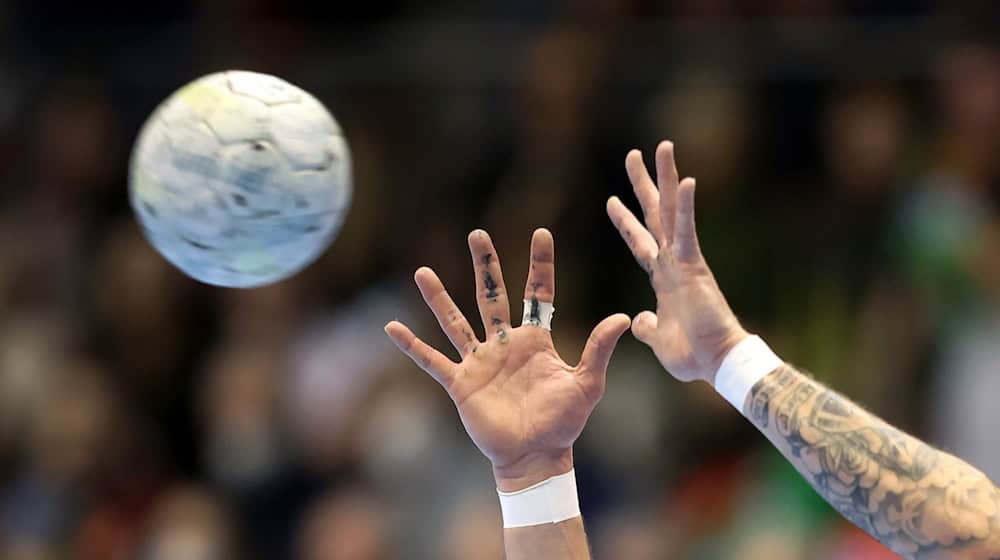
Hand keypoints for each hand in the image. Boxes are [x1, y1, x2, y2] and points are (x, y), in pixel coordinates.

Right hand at [385, 229, 629, 490]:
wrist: (536, 455)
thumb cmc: (563, 422)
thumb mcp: (586, 383)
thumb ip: (598, 349)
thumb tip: (623, 318)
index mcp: (535, 339)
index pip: (538, 293)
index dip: (541, 264)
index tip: (541, 233)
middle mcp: (504, 343)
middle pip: (491, 296)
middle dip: (486, 266)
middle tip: (478, 234)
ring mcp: (479, 362)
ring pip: (455, 322)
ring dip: (438, 298)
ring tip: (422, 273)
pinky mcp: (461, 384)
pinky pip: (432, 361)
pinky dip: (412, 346)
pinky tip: (392, 328)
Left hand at [606, 141, 748, 384]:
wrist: (716, 363)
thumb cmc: (693, 356)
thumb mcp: (658, 340)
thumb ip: (647, 327)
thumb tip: (638, 320)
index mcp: (664, 279)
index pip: (640, 242)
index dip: (625, 222)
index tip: (611, 200)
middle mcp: (673, 262)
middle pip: (654, 215)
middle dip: (643, 184)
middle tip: (633, 154)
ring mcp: (684, 260)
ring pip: (671, 210)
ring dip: (666, 177)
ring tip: (661, 146)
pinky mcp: (695, 266)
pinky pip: (687, 231)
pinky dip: (687, 207)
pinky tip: (686, 180)